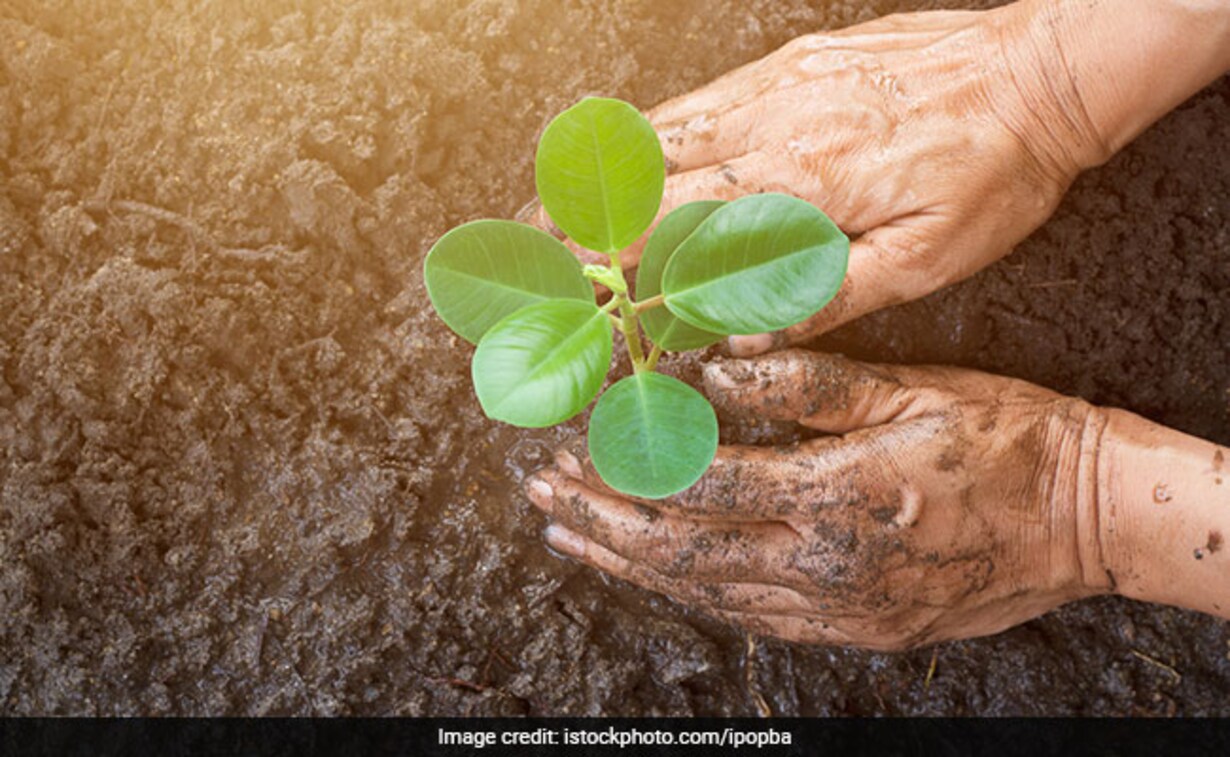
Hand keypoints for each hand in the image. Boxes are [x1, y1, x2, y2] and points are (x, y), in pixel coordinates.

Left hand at [524, 350, 1112, 650]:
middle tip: (541, 493)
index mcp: (835, 498)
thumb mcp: (912, 389)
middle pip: (683, 549)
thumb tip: (718, 363)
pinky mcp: (852, 629)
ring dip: (630, 563)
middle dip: (602, 519)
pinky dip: (690, 591)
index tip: (578, 441)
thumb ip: (809, 381)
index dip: (629, 463)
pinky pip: (749, 616)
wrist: (1082, 519)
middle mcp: (824, 567)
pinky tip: (652, 572)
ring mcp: (836, 609)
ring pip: (705, 593)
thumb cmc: (1004, 440)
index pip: (701, 484)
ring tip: (570, 537)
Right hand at [531, 4, 1106, 353]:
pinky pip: (699, 100)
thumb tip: (744, 334)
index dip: (616, 269)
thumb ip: (827, 296)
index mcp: (800, 185)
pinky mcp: (789, 64)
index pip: (681, 232)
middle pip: (649, 180)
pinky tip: (625, 152)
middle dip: (579, 224)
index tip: (570, 301)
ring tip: (545, 209)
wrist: (1041, 71)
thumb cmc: (994, 169)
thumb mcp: (926, 258)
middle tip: (525, 258)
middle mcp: (772, 129)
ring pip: (662, 134)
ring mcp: (775, 88)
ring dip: (599, 176)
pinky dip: (648, 132)